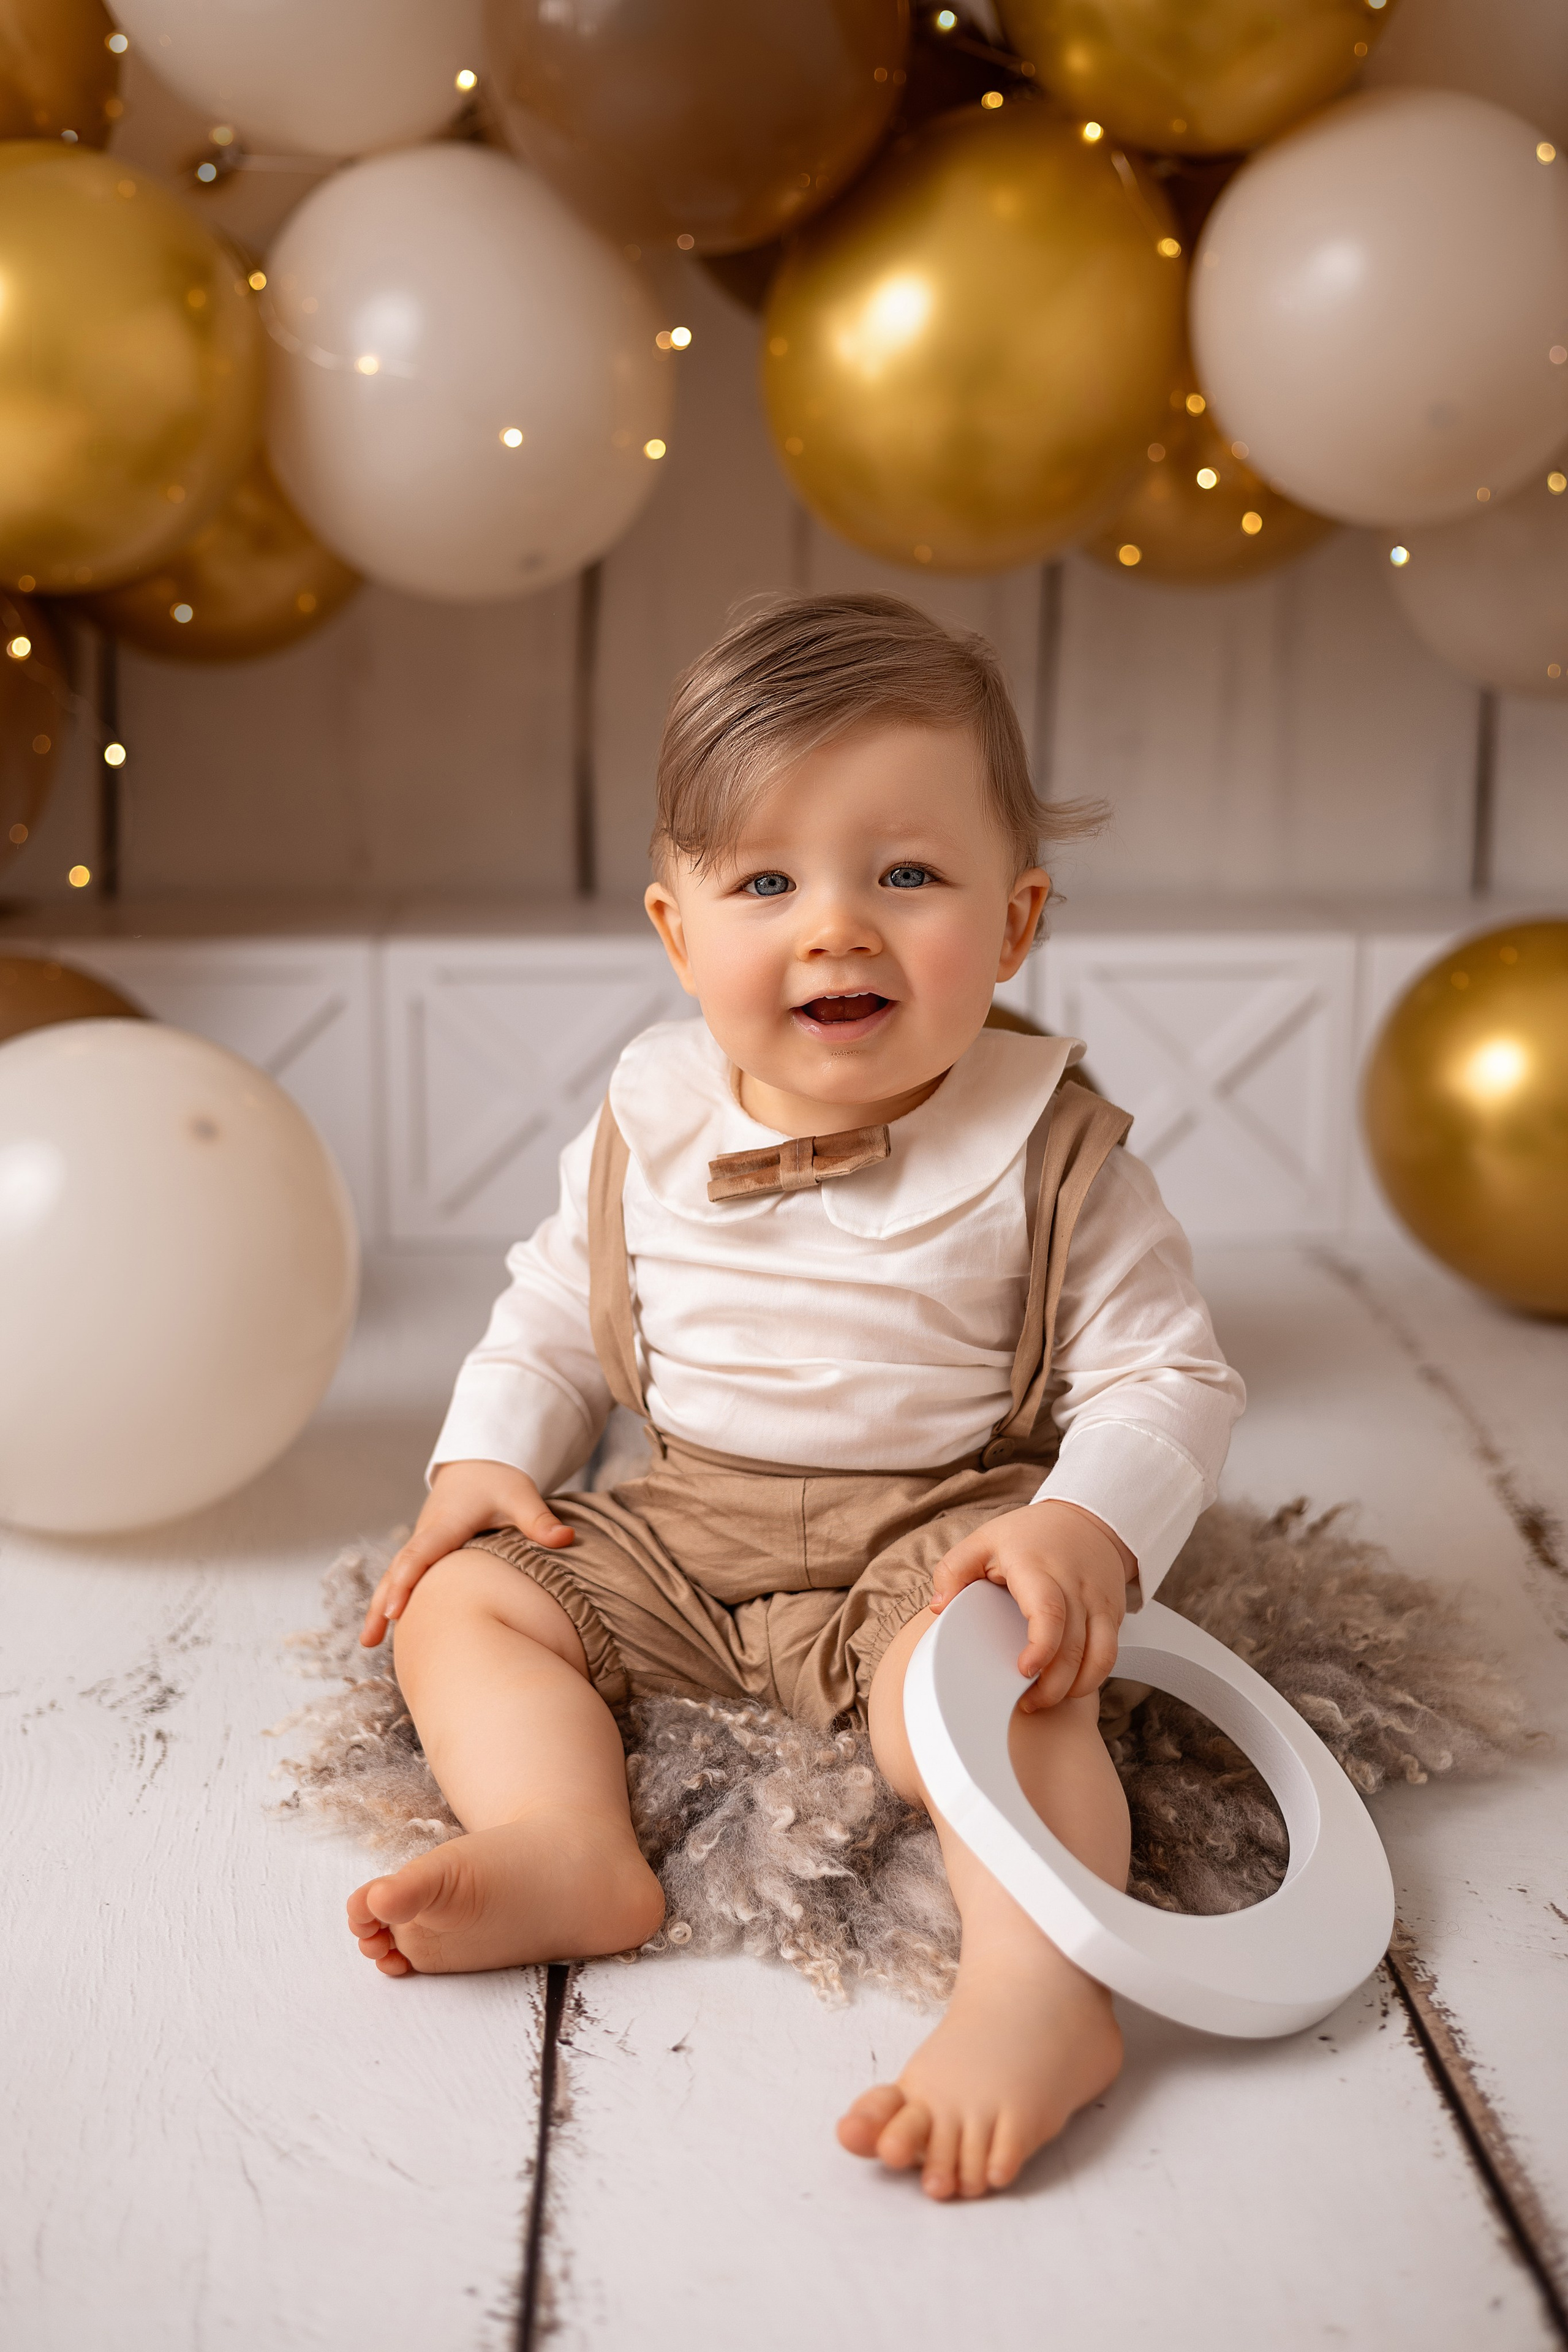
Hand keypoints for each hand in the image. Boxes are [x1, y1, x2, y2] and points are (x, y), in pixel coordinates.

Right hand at [359, 1459, 573, 1647]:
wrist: (477, 1464)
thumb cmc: (498, 1481)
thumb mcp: (521, 1494)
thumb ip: (539, 1519)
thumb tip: (566, 1538)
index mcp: (447, 1523)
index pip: (421, 1554)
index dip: (406, 1581)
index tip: (395, 1610)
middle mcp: (427, 1534)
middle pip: (397, 1570)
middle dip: (382, 1603)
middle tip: (368, 1639)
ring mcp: (423, 1543)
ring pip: (394, 1575)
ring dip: (380, 1606)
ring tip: (367, 1643)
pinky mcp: (425, 1551)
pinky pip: (403, 1575)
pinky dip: (392, 1598)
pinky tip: (388, 1628)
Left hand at [929, 1498, 1134, 1710]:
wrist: (1086, 1520)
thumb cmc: (1031, 1535)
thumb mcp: (985, 1540)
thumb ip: (954, 1570)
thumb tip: (938, 1607)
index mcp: (1039, 1569)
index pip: (1048, 1612)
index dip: (1041, 1649)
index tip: (1024, 1672)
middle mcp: (1075, 1587)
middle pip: (1075, 1648)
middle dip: (1054, 1686)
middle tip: (1028, 1702)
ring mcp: (1099, 1601)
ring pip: (1100, 1656)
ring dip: (1077, 1687)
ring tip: (1049, 1697)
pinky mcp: (1113, 1614)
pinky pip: (1109, 1654)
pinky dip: (1092, 1676)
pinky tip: (1069, 1684)